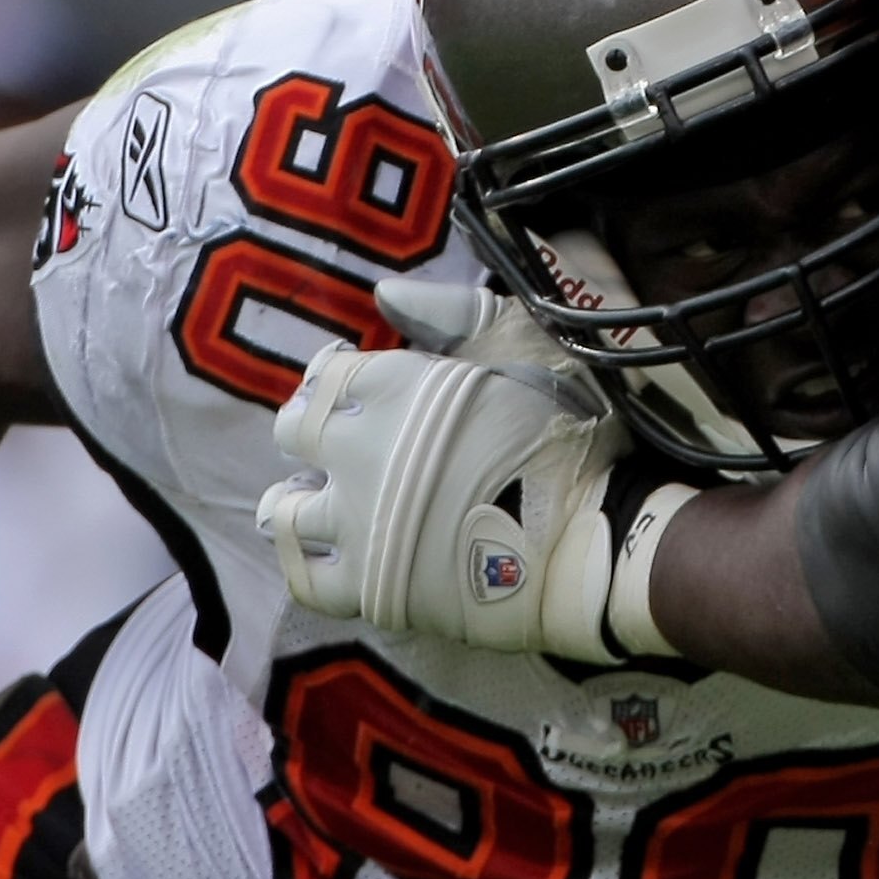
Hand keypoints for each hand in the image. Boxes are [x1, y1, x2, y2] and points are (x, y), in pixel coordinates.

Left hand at [260, 282, 639, 658]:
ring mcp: (358, 522)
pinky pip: (305, 576)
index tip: (357, 395)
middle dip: (310, 433)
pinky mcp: (368, 585)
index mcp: (393, 386)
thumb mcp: (524, 346)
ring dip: (298, 499)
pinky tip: (322, 550)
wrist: (593, 534)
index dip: (337, 382)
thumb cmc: (566, 431)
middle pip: (293, 432)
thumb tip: (386, 293)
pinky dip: (303, 560)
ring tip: (327, 502)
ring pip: (286, 508)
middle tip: (344, 449)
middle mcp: (360, 450)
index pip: (327, 375)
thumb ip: (452, 314)